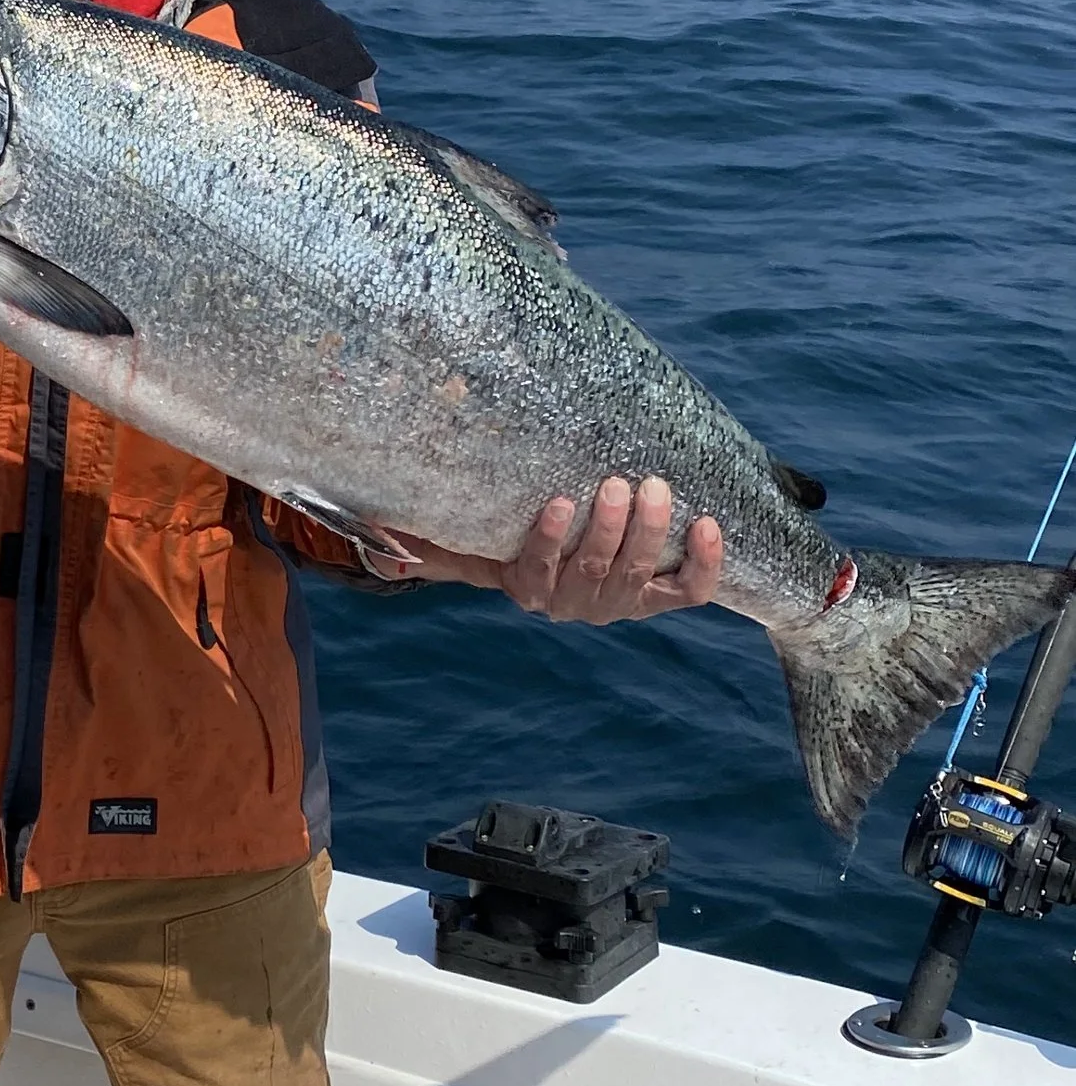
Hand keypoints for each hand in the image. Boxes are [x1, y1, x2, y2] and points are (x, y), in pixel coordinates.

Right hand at [379, 475, 725, 622]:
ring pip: (640, 575)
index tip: (558, 501)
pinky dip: (705, 562)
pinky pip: (690, 591)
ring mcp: (622, 601)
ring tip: (657, 487)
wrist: (565, 563)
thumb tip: (375, 529)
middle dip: (610, 529)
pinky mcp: (661, 597)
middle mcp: (575, 603)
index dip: (550, 540)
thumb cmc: (508, 536)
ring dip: (652, 534)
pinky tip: (710, 524)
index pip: (537, 568)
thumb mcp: (467, 538)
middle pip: (595, 571)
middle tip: (618, 482)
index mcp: (529, 588)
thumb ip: (428, 536)